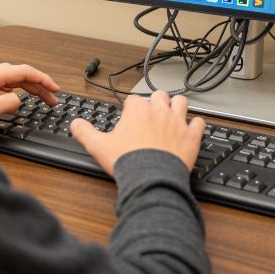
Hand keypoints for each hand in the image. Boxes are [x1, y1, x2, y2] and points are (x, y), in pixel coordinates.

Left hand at [0, 63, 59, 132]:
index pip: (24, 71)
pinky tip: (14, 95)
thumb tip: (19, 100)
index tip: (55, 89)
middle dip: (38, 84)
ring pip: (9, 78)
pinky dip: (13, 88)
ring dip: (26, 86)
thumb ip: (7, 103)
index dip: (43, 79)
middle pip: (18, 73)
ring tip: (39, 97)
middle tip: (52, 98)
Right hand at [70, 91, 203, 175]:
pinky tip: (191, 130)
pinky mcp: (191, 136)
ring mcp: (177, 122)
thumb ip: (85, 132)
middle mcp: (159, 111)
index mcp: (137, 110)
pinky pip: (199, 123)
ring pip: (181, 102)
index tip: (129, 117)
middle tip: (151, 114)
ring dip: (177, 107)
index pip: (134, 99)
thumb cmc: (128, 161)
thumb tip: (75, 124)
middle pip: (159, 95)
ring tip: (173, 115)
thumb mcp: (98, 146)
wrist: (151, 178)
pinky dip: (196, 125)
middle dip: (155, 102)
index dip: (131, 108)